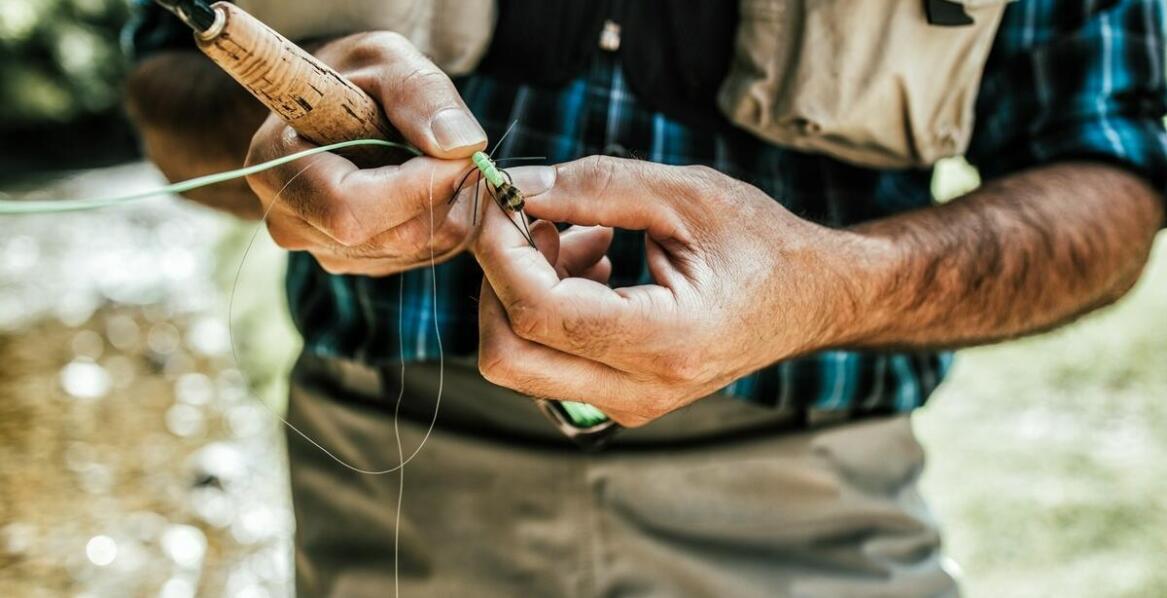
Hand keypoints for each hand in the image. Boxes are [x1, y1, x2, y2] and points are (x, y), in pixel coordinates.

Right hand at [244, 32, 487, 275]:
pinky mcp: (359, 262)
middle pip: (393, 235)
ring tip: (435, 157)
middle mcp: (291, 222)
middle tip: (456, 148)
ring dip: (448, 204)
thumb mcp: (386, 58)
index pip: (349, 208)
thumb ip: (422, 94)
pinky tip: (429, 181)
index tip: (462, 152)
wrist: (334, 102)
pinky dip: (443, 217)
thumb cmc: (355, 74)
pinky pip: (423, 253)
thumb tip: (461, 146)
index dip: (417, 187)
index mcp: (274, 165)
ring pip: (416, 247)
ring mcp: (325, 250)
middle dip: (441, 193)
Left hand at [474, 158, 866, 425]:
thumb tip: (515, 186)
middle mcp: (642, 390)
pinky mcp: (622, 399)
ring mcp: (630, 404)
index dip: (498, 250)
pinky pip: (548, 363)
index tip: (499, 197)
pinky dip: (547, 308)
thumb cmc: (763, 243)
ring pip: (520, 362)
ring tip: (585, 235)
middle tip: (534, 219)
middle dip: (497, 279)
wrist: (813, 299)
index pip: (537, 311)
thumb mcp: (686, 194)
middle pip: (507, 355)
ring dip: (525, 290)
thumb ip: (595, 187)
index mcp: (666, 341)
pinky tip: (594, 263)